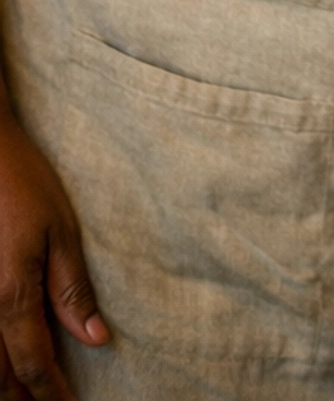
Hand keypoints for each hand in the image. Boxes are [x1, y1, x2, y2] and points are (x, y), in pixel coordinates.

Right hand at [0, 114, 106, 399]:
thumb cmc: (22, 183)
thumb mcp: (60, 229)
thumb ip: (73, 288)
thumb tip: (95, 338)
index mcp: (11, 295)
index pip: (33, 364)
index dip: (51, 393)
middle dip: (23, 397)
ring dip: (3, 384)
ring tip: (26, 395)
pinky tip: (3, 361)